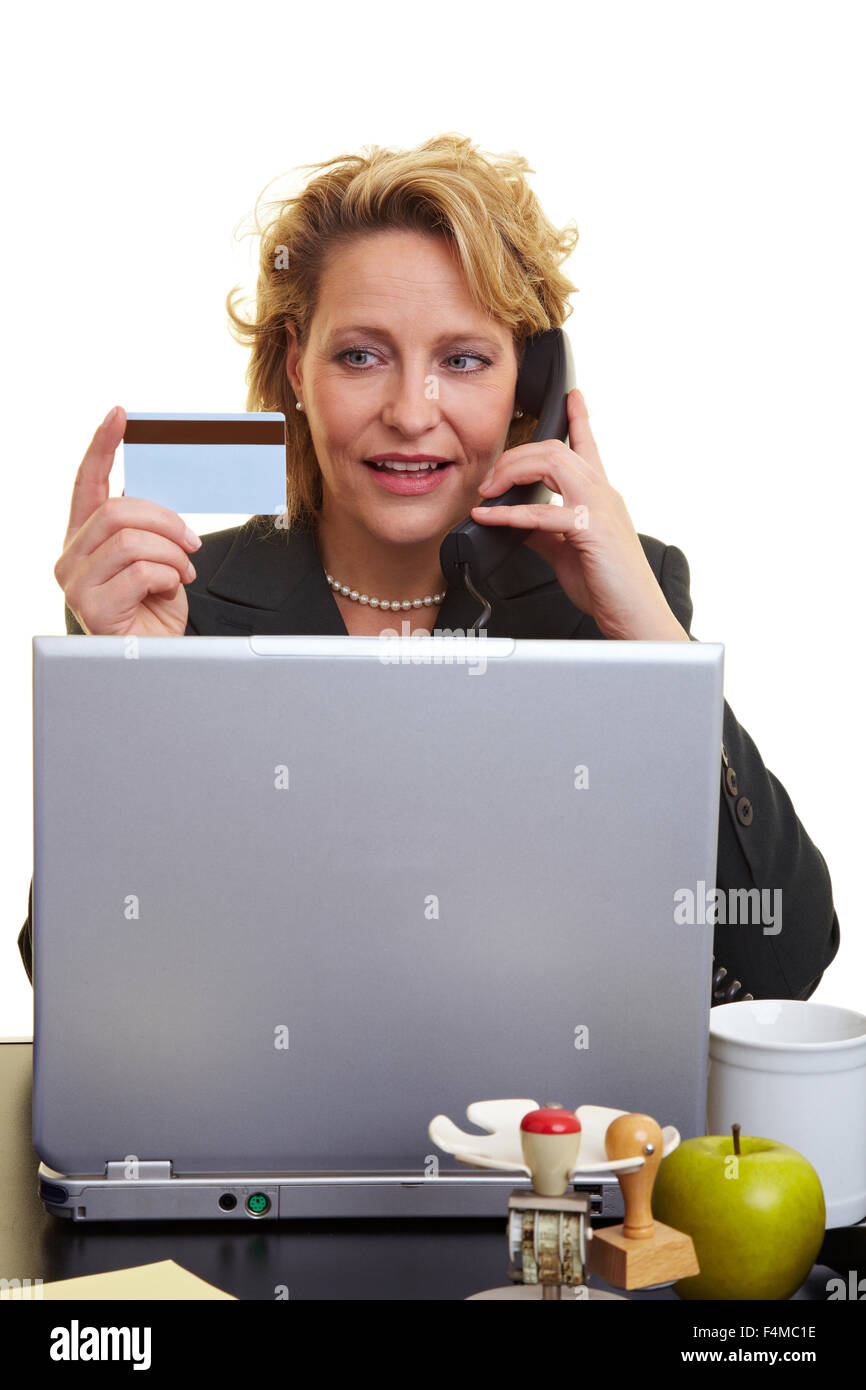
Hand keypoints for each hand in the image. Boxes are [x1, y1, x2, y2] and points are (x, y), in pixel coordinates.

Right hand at [54, 406, 201, 636]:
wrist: (155, 658)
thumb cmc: (152, 609)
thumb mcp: (154, 557)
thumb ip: (146, 526)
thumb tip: (155, 488)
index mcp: (84, 536)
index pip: (87, 482)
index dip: (102, 445)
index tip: (119, 415)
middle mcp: (70, 556)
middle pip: (118, 510)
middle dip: (166, 522)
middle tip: (191, 542)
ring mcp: (74, 583)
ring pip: (131, 541)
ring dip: (171, 554)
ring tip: (182, 572)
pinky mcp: (90, 608)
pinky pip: (140, 572)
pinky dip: (167, 577)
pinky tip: (170, 590)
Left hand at [471, 389, 689, 640]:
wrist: (635, 616)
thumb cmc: (608, 587)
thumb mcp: (568, 553)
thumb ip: (544, 533)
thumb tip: (516, 523)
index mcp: (601, 496)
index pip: (589, 446)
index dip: (578, 418)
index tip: (571, 396)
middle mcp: (603, 493)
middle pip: (556, 448)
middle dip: (516, 455)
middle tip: (488, 479)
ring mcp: (600, 507)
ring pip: (552, 463)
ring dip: (511, 471)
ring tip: (487, 491)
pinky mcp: (592, 529)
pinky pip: (541, 512)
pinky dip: (507, 513)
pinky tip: (487, 517)